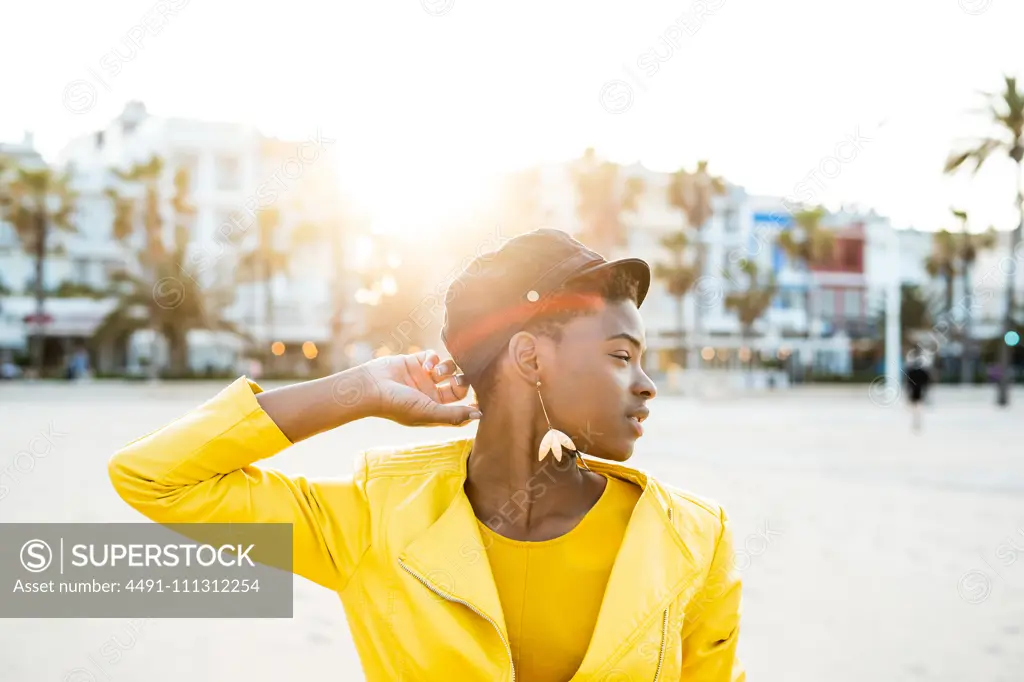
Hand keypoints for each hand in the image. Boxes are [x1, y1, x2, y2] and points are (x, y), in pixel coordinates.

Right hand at [353, 350, 479, 426]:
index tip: (480, 398)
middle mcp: (432, 394)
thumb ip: (454, 415)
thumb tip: (480, 415)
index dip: (472, 402)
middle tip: (460, 380)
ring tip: (436, 372)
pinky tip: (425, 366)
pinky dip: (433, 359)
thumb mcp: (429, 412)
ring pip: (449, 368)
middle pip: (459, 385)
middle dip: (463, 381)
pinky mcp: (416, 362)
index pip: (462, 406)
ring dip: (448, 368)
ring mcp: (424, 377)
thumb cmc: (398, 406)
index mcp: (435, 409)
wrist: (371, 387)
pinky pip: (434, 356)